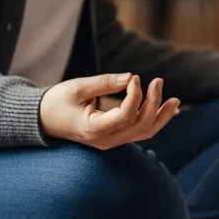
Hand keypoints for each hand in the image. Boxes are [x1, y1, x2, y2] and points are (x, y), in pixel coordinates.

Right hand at [39, 73, 179, 148]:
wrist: (42, 120)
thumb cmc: (56, 102)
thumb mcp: (77, 88)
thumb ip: (104, 83)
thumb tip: (130, 77)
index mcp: (94, 130)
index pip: (126, 115)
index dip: (135, 95)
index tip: (135, 78)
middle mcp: (106, 140)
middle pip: (140, 126)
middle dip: (154, 103)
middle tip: (158, 81)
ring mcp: (111, 142)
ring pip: (144, 133)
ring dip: (162, 116)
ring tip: (176, 101)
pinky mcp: (114, 137)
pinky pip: (139, 132)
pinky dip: (155, 121)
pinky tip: (169, 110)